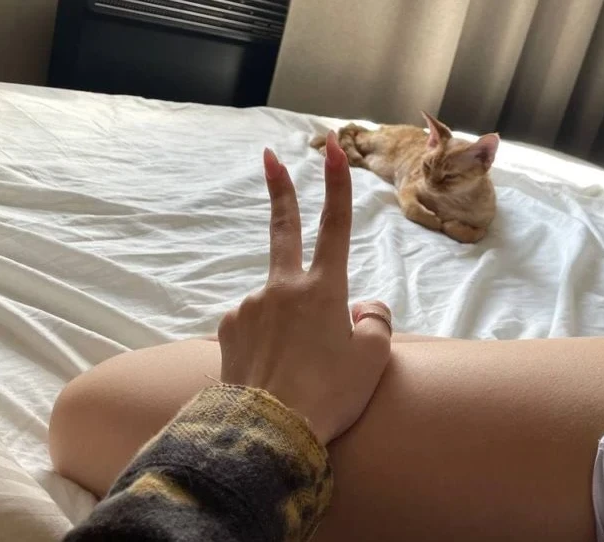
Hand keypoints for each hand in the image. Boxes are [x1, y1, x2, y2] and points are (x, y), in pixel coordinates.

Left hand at [217, 132, 392, 443]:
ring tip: (300, 369)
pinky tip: (274, 369)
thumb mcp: (372, 359)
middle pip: (283, 230)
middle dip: (281, 192)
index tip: (332, 149)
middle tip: (271, 160)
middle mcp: (282, 289)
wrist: (268, 432)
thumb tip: (363, 308)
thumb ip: (374, 322)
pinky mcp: (228, 330)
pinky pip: (256, 327)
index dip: (336, 185)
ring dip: (288, 323)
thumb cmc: (329, 395)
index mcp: (323, 290)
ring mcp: (251, 307)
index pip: (335, 227)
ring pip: (277, 304)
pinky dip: (268, 341)